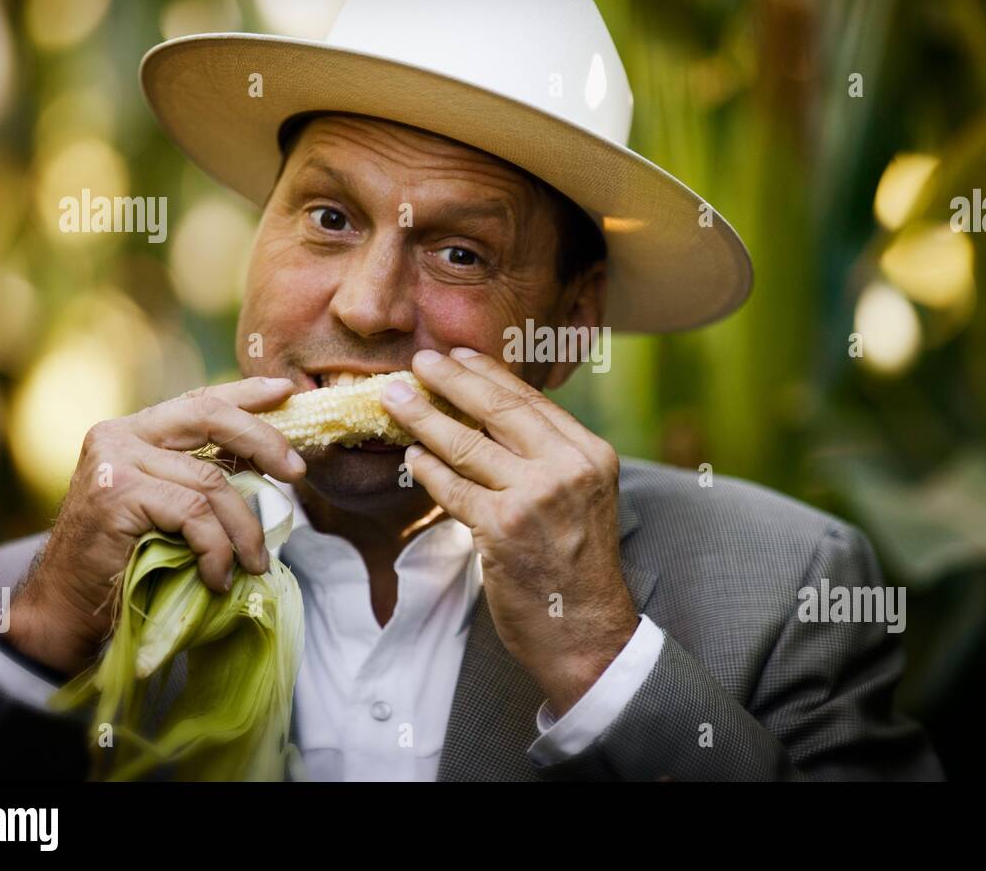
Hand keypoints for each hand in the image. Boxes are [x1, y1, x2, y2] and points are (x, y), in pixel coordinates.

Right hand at [6, 376, 306, 676]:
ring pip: (211, 481)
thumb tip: (271, 466)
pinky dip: (217, 549)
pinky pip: (194, 513)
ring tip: (255, 564)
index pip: (199, 401)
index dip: (246, 392)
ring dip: (245, 528)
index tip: (286, 390)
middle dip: (263, 440)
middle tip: (297, 473)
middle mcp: (119, 434)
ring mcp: (114, 460)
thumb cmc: (124, 561)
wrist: (66, 609)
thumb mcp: (168, 506)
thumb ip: (201, 477)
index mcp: (134, 431)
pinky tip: (217, 577)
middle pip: (210, 417)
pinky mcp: (116, 493)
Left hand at [382, 347, 639, 716]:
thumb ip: (547, 456)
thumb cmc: (577, 564)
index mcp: (590, 454)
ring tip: (395, 399)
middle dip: (452, 380)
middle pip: (499, 410)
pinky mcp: (502, 529)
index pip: (531, 401)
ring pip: (467, 445)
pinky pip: (453, 488)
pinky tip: (411, 456)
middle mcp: (567, 468)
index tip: (458, 355)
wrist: (586, 629)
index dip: (489, 374)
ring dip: (424, 418)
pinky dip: (427, 469)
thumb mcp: (581, 497)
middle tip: (419, 362)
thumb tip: (489, 413)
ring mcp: (535, 497)